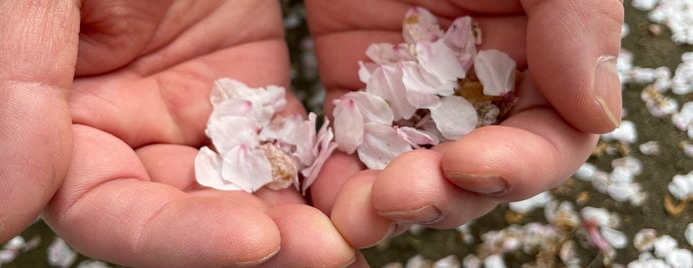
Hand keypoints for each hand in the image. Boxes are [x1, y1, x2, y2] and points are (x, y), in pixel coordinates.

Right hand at [0, 0, 355, 265]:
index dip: (175, 239)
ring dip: (303, 215)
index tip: (251, 240)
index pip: (112, 213)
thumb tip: (0, 206)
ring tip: (359, 230)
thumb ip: (12, 86)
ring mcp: (197, 115)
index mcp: (64, 125)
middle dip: (262, 240)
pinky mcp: (251, 90)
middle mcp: (131, 135)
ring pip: (250, 189)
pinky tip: (362, 183)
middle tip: (328, 253)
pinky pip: (290, 142)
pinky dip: (325, 167)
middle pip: (195, 217)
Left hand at [305, 0, 622, 247]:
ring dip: (389, 201)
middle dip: (444, 194)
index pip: (548, 135)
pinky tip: (328, 196)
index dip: (520, 165)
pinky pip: (351, 150)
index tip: (474, 165)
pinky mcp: (355, 90)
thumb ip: (576, 15)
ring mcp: (414, 93)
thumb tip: (600, 111)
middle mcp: (481, 84)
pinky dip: (342, 181)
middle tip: (401, 195)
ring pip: (412, 173)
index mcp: (540, 53)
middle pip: (475, 172)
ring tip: (360, 209)